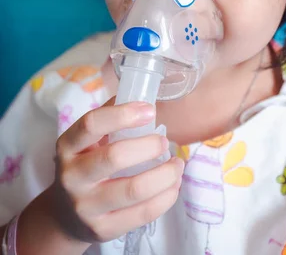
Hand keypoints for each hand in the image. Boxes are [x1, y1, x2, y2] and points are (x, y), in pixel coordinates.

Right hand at [51, 98, 182, 243]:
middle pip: (115, 157)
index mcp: (68, 146)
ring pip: (134, 189)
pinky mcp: (103, 229)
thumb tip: (143, 98)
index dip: (124, 114)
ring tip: (177, 164)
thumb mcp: (86, 141)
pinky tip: (173, 185)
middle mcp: (72, 176)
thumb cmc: (85, 165)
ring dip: (166, 174)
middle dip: (150, 146)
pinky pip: (143, 213)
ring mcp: (86, 206)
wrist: (65, 215)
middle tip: (165, 142)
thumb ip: (110, 117)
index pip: (92, 124)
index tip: (149, 110)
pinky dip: (167, 196)